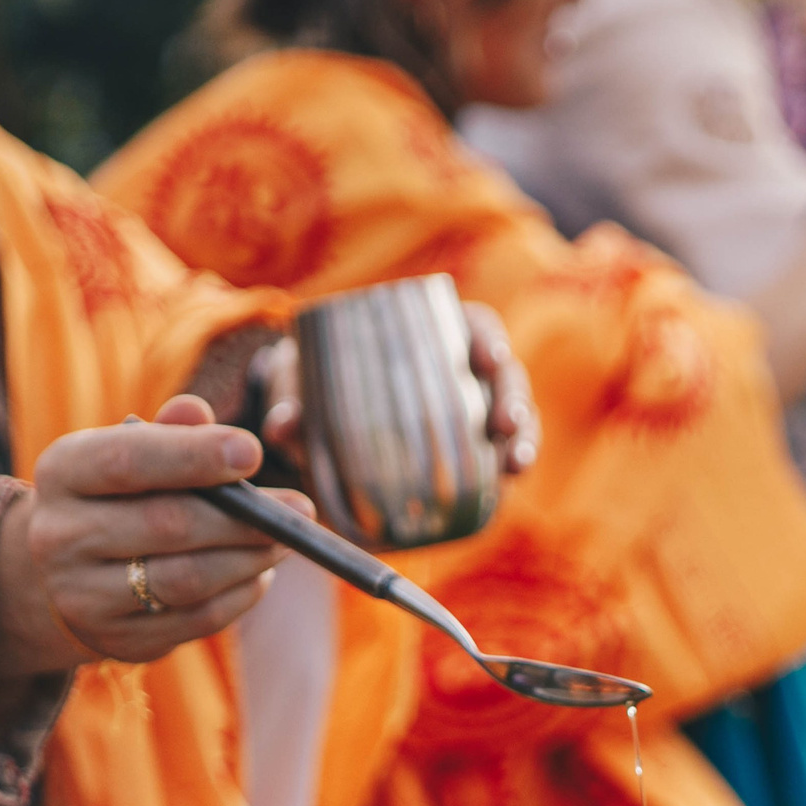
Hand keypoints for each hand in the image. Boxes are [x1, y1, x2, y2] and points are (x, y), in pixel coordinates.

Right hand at [0, 394, 297, 678]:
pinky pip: (197, 620)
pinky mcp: (119, 641)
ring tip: (286, 539)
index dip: (193, 456)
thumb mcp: (129, 453)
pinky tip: (259, 572)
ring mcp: (83, 597)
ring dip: (250, 558)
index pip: (127, 462)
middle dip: (244, 517)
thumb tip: (197, 412)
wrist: (64, 573)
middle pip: (167, 525)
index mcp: (62, 472)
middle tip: (299, 508)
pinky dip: (240, 595)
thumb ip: (168, 432)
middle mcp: (61, 537)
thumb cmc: (117, 496)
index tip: (252, 452)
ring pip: (186, 580)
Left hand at [251, 301, 539, 475]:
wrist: (315, 429)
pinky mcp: (473, 450)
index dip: (488, 338)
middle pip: (503, 373)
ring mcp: (471, 409)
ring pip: (513, 414)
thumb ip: (288, 402)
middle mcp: (458, 368)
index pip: (473, 325)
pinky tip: (511, 480)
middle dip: (513, 396)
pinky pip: (503, 452)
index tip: (488, 357)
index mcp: (426, 334)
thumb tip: (283, 425)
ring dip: (523, 436)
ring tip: (515, 463)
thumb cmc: (309, 390)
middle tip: (503, 423)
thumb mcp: (297, 389)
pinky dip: (511, 464)